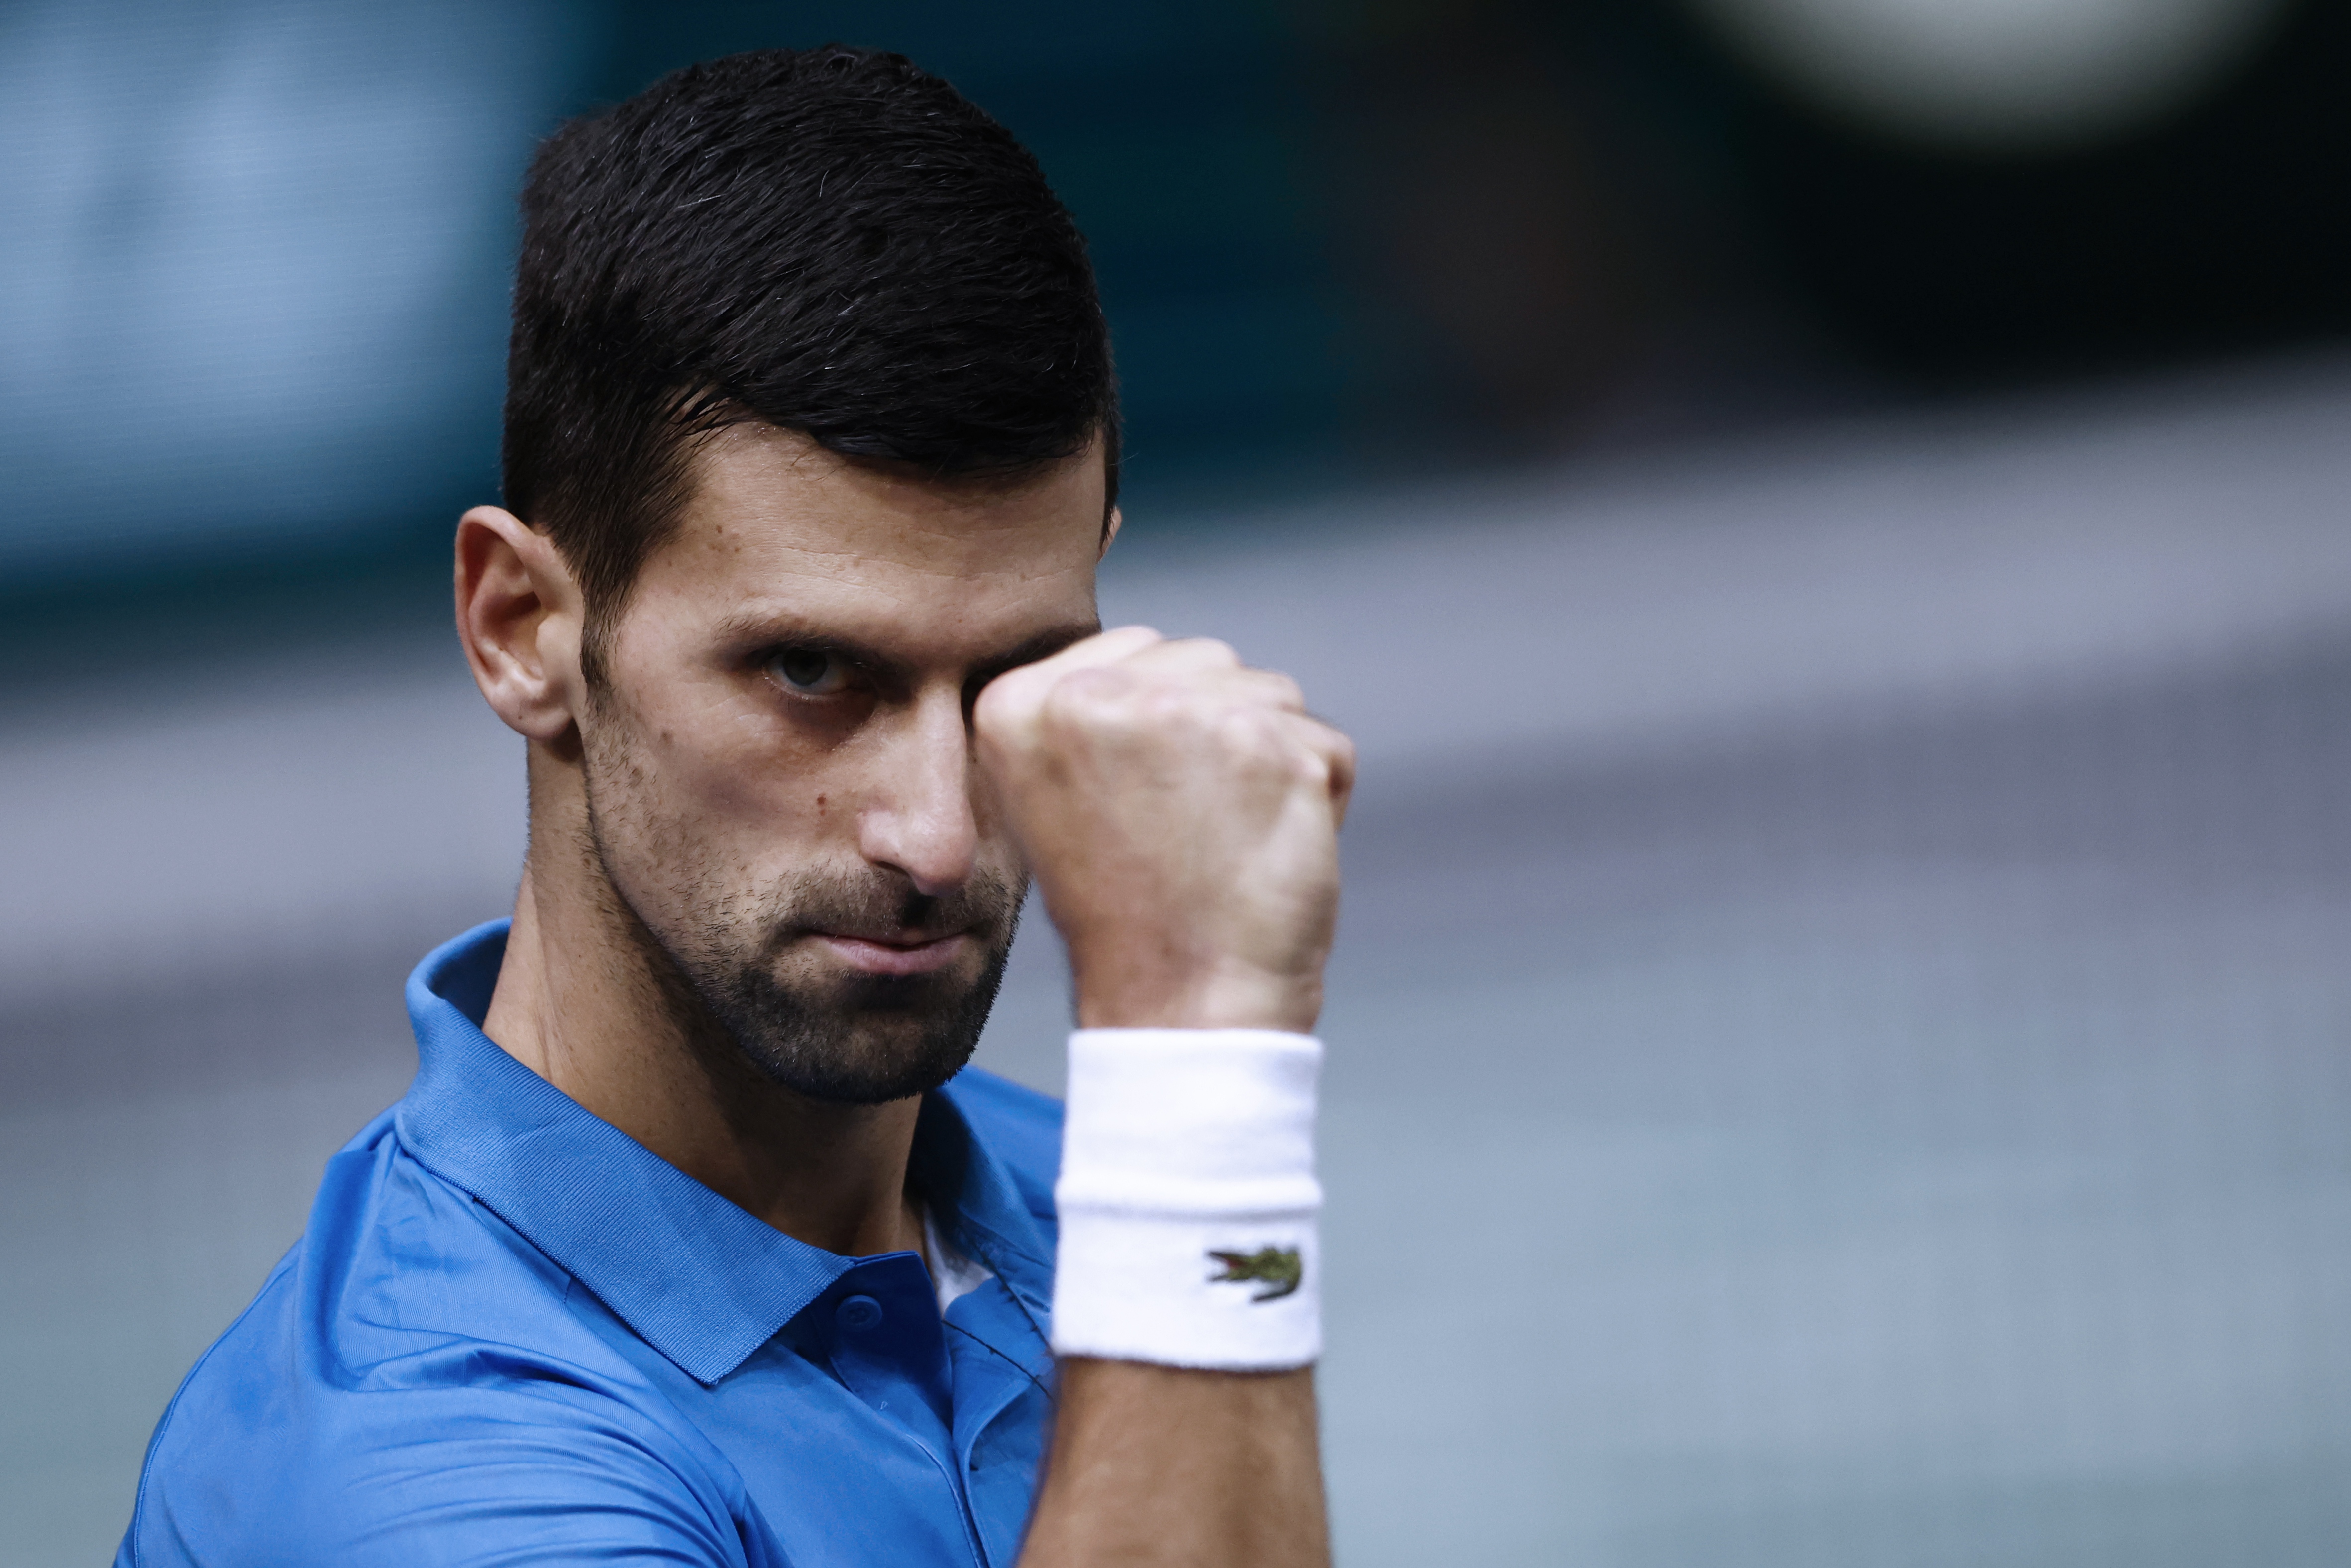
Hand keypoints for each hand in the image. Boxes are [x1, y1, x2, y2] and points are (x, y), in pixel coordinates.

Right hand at [974, 626, 1354, 1032]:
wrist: (1182, 1004)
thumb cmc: (1127, 912)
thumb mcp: (1053, 794)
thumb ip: (1085, 710)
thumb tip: (1152, 658)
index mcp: (1017, 704)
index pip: (1130, 651)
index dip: (1157, 723)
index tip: (1143, 799)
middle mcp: (1093, 694)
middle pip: (1200, 660)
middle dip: (1213, 731)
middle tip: (1184, 828)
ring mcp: (1186, 714)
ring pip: (1265, 689)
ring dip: (1265, 756)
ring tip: (1222, 837)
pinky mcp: (1271, 746)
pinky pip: (1321, 740)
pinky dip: (1315, 791)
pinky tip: (1267, 847)